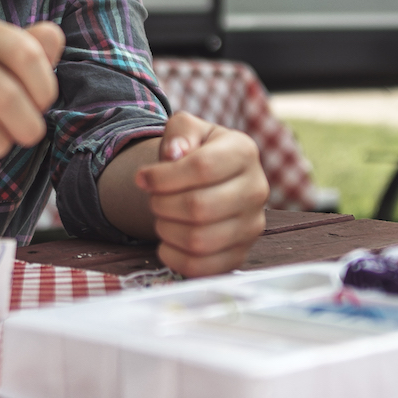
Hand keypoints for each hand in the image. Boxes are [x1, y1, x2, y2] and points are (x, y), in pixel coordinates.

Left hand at [133, 112, 267, 276]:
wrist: (211, 180)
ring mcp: (251, 226)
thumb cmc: (195, 152)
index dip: (163, 176)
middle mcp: (256, 190)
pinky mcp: (240, 254)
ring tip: (162, 218)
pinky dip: (174, 259)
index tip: (141, 178)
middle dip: (162, 204)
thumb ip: (180, 131)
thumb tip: (176, 153)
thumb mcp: (187, 129)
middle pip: (199, 207)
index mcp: (244, 152)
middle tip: (153, 200)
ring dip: (166, 231)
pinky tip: (166, 243)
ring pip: (199, 240)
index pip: (202, 168)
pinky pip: (203, 268)